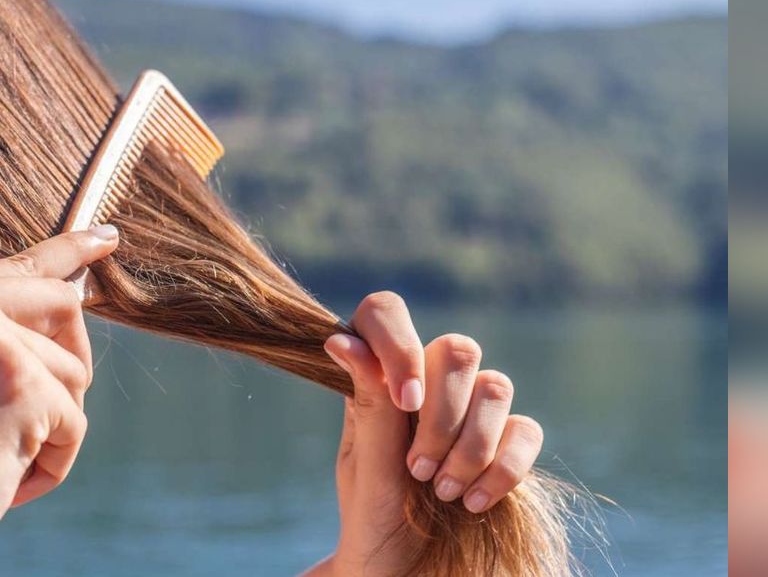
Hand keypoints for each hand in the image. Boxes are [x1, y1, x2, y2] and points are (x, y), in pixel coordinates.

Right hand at [0, 226, 118, 575]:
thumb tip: (73, 290)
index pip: (17, 266)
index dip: (70, 254)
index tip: (108, 238)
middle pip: (64, 306)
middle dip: (63, 367)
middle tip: (23, 417)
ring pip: (74, 370)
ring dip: (50, 425)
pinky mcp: (21, 382)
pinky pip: (74, 421)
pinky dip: (52, 461)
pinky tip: (4, 480)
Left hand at [306, 292, 544, 575]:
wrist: (405, 574)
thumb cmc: (374, 519)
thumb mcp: (364, 464)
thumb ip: (367, 402)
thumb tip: (338, 338)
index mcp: (379, 380)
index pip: (385, 314)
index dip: (399, 343)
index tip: (406, 400)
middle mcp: (428, 385)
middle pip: (457, 348)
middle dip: (443, 415)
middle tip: (417, 470)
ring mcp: (472, 413)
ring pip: (497, 387)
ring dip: (471, 447)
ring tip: (441, 493)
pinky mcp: (509, 445)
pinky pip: (527, 430)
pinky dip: (503, 469)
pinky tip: (472, 502)